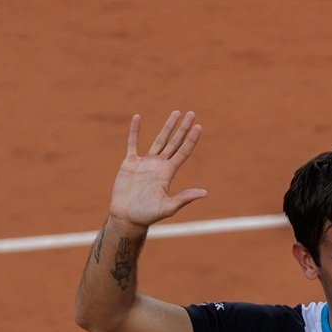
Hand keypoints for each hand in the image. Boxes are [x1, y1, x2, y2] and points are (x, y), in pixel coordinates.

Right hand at [108, 111, 206, 226]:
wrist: (127, 217)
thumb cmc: (148, 215)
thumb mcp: (168, 207)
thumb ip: (184, 198)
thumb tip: (204, 193)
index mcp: (168, 173)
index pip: (183, 152)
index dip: (191, 139)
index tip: (199, 126)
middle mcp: (159, 165)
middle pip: (174, 142)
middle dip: (183, 128)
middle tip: (192, 113)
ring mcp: (145, 163)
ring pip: (159, 140)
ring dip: (167, 127)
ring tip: (176, 113)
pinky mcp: (130, 163)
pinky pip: (132, 143)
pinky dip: (135, 131)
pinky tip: (138, 118)